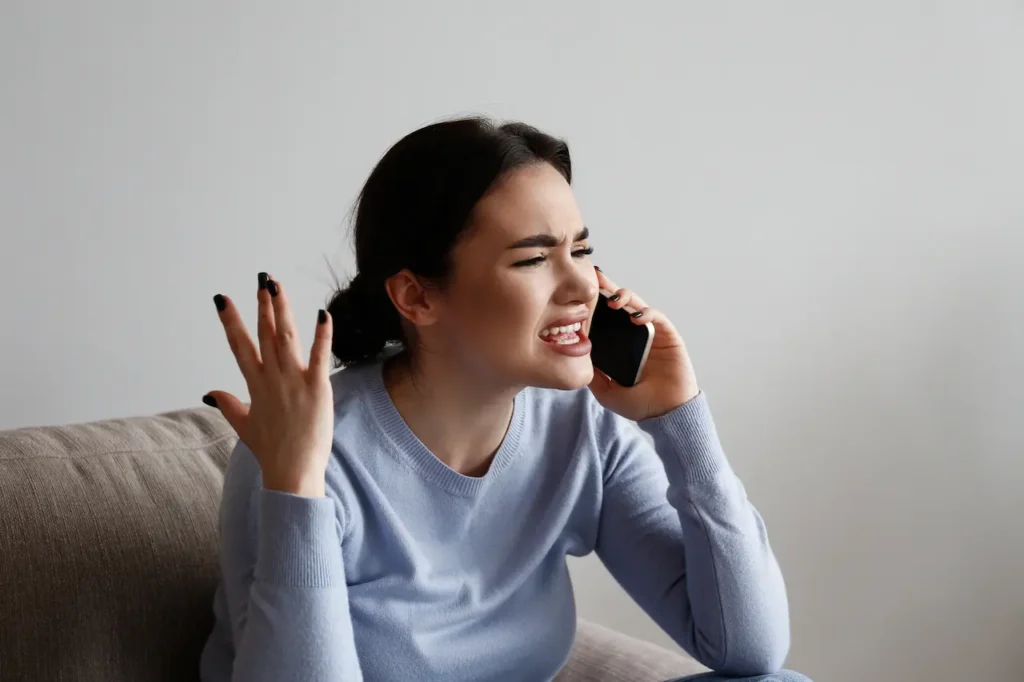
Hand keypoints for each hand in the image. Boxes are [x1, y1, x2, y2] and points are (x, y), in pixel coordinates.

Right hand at [204, 273, 334, 497]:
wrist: (292, 470)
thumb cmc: (270, 450)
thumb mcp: (243, 425)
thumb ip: (227, 404)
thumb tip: (209, 393)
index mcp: (255, 384)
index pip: (239, 346)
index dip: (231, 321)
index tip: (222, 299)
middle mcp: (272, 377)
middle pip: (264, 333)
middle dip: (262, 305)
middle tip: (261, 279)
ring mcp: (294, 381)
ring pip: (286, 337)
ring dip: (282, 310)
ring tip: (277, 286)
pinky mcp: (317, 387)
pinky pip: (319, 356)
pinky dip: (322, 334)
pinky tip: (322, 314)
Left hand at [588, 268, 699, 420]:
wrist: (666, 414)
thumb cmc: (640, 404)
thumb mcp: (606, 391)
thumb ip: (592, 374)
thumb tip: (573, 357)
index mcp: (619, 346)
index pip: (604, 320)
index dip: (593, 306)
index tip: (578, 295)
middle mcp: (633, 337)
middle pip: (619, 307)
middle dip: (607, 290)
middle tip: (595, 280)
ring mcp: (650, 334)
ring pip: (636, 306)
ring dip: (625, 298)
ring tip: (612, 299)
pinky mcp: (668, 336)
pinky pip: (656, 317)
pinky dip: (646, 313)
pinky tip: (635, 317)